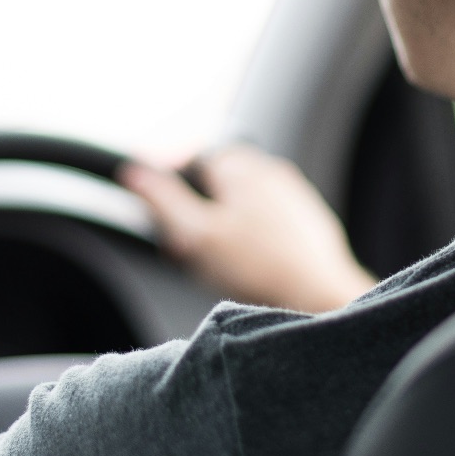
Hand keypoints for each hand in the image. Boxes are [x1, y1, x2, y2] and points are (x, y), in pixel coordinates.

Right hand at [120, 144, 374, 313]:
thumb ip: (161, 199)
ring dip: (222, 226)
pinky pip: (266, 222)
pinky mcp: (307, 219)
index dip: (169, 189)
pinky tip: (249, 267)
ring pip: (241, 203)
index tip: (163, 218)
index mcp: (239, 165)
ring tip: (217, 262)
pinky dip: (250, 238)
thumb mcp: (195, 234)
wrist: (320, 296)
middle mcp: (269, 169)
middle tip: (187, 248)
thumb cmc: (260, 268)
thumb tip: (134, 172)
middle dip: (196, 211)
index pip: (189, 159)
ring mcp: (292, 193)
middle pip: (216, 183)